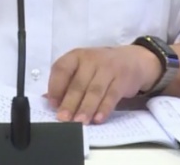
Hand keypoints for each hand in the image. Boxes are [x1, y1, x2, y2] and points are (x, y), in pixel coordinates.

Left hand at [46, 45, 160, 124]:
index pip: (61, 68)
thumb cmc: (100, 68)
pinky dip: (104, 108)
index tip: (52, 104)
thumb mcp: (83, 69)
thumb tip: (47, 100)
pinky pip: (112, 95)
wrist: (133, 60)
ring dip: (86, 108)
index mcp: (77, 56)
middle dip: (70, 103)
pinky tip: (98, 119)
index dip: (55, 86)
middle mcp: (91, 59)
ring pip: (94, 90)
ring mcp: (108, 68)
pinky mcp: (122, 79)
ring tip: (79, 122)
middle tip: (63, 119)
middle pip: (78, 83)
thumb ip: (66, 83)